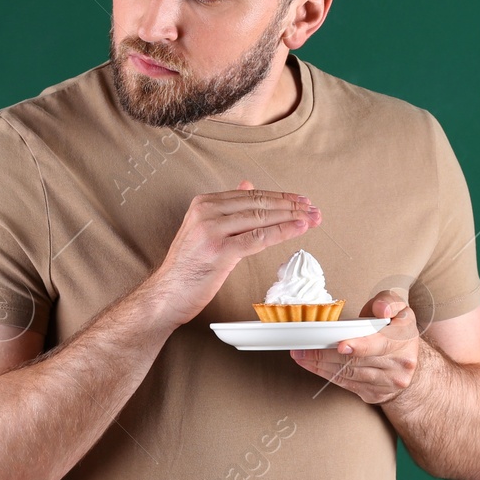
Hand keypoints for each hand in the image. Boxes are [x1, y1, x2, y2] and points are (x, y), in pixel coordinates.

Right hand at [147, 180, 320, 329]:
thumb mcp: (203, 229)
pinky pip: (257, 238)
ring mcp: (211, 231)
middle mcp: (206, 212)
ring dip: (291, 217)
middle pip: (258, 204)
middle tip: (313, 209)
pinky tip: (298, 229)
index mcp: (203, 203)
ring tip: (312, 219)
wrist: (167, 294)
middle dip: (291, 206)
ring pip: (260, 218)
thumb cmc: (188, 266)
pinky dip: (281, 232)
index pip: (250, 195)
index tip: (300, 200)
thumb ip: (226, 208)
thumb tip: (247, 184)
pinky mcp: (219, 251)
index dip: (279, 196)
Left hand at [290, 290, 418, 404]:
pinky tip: (313, 366)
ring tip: (301, 355)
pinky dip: (327, 374)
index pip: (380, 345)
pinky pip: (347, 384)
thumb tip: (381, 310)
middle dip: (326, 354)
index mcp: (404, 340)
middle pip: (357, 361)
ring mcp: (387, 383)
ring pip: (349, 374)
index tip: (341, 346)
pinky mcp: (375, 393)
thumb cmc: (398, 332)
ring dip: (321, 365)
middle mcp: (398, 365)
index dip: (359, 345)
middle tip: (303, 348)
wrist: (411, 363)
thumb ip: (388, 302)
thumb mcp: (399, 309)